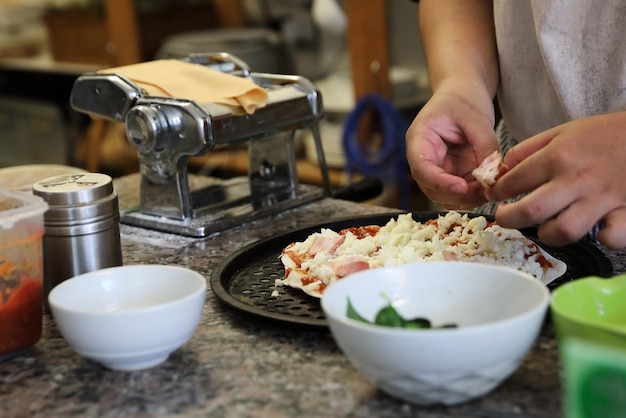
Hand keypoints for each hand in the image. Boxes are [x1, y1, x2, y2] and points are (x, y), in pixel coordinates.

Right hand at [406, 80, 497, 208]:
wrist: (464, 92)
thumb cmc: (464, 98)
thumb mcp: (477, 118)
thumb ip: (484, 146)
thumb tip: (492, 175)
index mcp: (420, 138)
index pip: (422, 168)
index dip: (440, 182)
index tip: (462, 187)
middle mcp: (424, 157)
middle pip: (431, 187)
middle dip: (456, 195)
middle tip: (484, 191)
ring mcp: (438, 167)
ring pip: (444, 194)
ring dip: (466, 199)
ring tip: (490, 189)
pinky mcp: (452, 173)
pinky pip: (459, 192)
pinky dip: (473, 195)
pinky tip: (489, 186)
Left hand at [487, 112, 625, 248]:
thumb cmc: (607, 134)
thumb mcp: (565, 131)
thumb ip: (529, 149)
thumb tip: (499, 168)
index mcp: (559, 155)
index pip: (513, 181)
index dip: (496, 192)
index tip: (494, 195)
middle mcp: (577, 178)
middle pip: (530, 211)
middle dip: (508, 219)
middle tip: (504, 217)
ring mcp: (604, 198)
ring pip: (563, 230)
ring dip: (548, 234)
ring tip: (544, 227)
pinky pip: (611, 237)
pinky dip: (603, 238)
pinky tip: (597, 230)